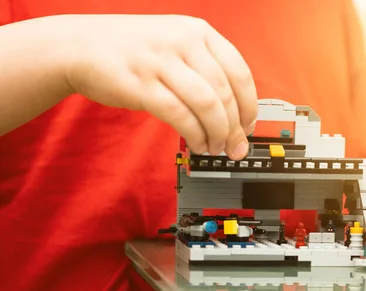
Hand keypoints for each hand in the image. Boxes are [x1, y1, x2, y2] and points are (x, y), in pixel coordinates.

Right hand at [59, 14, 256, 158]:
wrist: (78, 45)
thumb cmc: (132, 50)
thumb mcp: (175, 43)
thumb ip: (205, 69)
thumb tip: (235, 112)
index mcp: (198, 31)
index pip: (240, 72)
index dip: (250, 105)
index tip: (249, 126)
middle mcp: (183, 42)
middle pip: (225, 93)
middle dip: (236, 127)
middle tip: (236, 146)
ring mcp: (162, 61)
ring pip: (207, 104)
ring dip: (218, 133)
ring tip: (216, 147)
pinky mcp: (141, 84)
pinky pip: (180, 115)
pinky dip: (194, 135)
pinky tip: (197, 143)